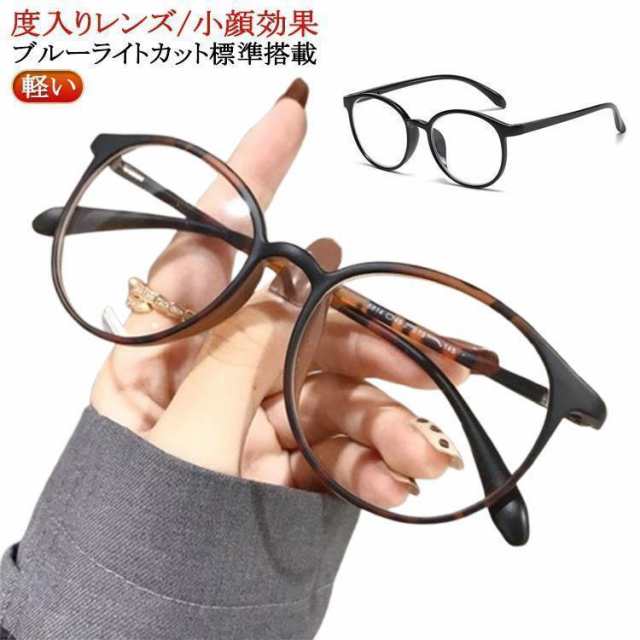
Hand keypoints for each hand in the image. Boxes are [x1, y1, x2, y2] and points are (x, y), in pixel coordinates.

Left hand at [92, 79, 465, 508]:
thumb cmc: (134, 542)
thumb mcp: (184, 439)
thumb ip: (240, 357)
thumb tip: (291, 290)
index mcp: (158, 354)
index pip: (205, 245)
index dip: (248, 175)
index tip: (290, 118)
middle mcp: (208, 373)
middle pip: (300, 325)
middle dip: (367, 340)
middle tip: (434, 362)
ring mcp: (250, 416)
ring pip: (332, 390)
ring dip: (384, 418)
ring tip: (420, 457)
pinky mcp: (282, 461)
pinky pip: (337, 445)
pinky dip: (372, 461)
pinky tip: (400, 482)